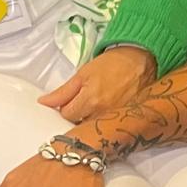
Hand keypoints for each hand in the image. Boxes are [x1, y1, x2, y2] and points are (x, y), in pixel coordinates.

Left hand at [39, 45, 156, 123]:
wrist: (142, 59)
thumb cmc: (112, 63)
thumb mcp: (83, 73)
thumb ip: (63, 92)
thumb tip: (43, 103)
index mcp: (90, 101)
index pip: (66, 116)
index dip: (65, 108)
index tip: (70, 101)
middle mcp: (103, 114)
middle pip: (80, 125)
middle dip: (77, 117)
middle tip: (83, 103)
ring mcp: (116, 118)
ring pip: (94, 127)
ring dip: (91, 120)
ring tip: (96, 106)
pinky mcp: (127, 119)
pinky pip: (109, 125)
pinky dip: (104, 120)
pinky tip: (107, 110)